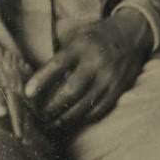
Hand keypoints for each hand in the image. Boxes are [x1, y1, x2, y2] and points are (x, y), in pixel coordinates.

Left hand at [23, 9, 149, 131]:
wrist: (132, 34)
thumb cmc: (96, 36)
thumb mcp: (77, 36)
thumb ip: (62, 55)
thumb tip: (39, 79)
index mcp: (81, 47)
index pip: (57, 65)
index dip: (41, 80)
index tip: (27, 93)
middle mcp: (96, 63)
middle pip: (71, 91)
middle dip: (52, 107)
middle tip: (39, 116)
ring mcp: (108, 78)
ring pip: (84, 105)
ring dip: (65, 118)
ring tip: (52, 124)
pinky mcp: (118, 89)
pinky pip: (98, 110)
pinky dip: (83, 118)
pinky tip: (72, 121)